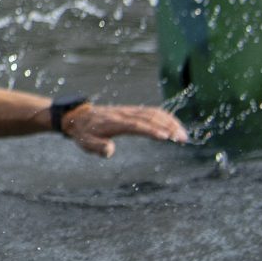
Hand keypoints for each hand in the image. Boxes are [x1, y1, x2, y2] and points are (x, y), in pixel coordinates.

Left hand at [58, 101, 188, 157]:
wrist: (78, 116)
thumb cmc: (83, 133)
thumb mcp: (85, 143)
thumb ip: (97, 147)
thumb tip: (110, 149)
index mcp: (113, 122)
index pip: (136, 125)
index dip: (151, 130)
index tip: (165, 137)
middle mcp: (124, 114)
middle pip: (149, 117)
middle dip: (167, 126)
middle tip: (182, 139)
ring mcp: (129, 111)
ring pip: (153, 112)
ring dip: (170, 122)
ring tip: (183, 136)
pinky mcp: (132, 111)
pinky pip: (152, 111)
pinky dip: (165, 117)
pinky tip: (175, 127)